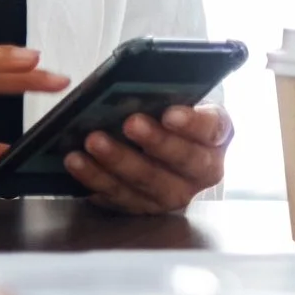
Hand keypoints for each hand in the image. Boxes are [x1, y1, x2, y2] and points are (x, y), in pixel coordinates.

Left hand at [64, 105, 234, 214]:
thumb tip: (136, 87)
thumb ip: (167, 94)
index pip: (211, 129)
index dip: (192, 123)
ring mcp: (174, 194)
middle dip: (154, 142)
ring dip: (117, 162)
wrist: (166, 144)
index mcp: (216, 135)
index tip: (170, 113)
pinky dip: (96, 180)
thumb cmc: (170, 114)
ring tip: (92, 142)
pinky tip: (78, 163)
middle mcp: (202, 170)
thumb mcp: (177, 99)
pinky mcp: (145, 207)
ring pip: (147, 183)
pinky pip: (119, 198)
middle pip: (183, 161)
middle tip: (130, 123)